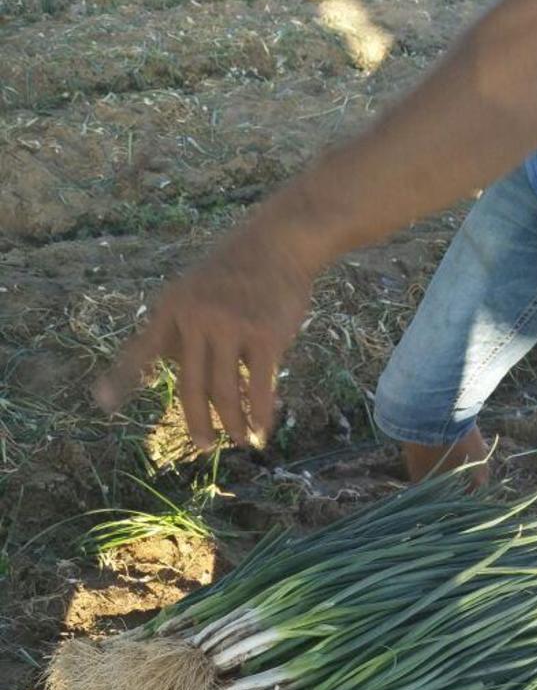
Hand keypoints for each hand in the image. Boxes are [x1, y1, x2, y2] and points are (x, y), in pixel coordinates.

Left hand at [95, 205, 315, 449]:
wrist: (279, 242)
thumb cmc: (238, 273)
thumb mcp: (195, 289)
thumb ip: (183, 330)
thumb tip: (187, 380)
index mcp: (171, 307)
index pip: (141, 349)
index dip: (122, 379)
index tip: (103, 405)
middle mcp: (195, 317)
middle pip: (190, 386)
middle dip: (197, 424)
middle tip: (202, 447)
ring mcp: (230, 326)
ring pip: (224, 392)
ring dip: (232, 425)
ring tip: (239, 441)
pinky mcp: (264, 336)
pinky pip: (259, 388)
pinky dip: (261, 415)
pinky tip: (263, 430)